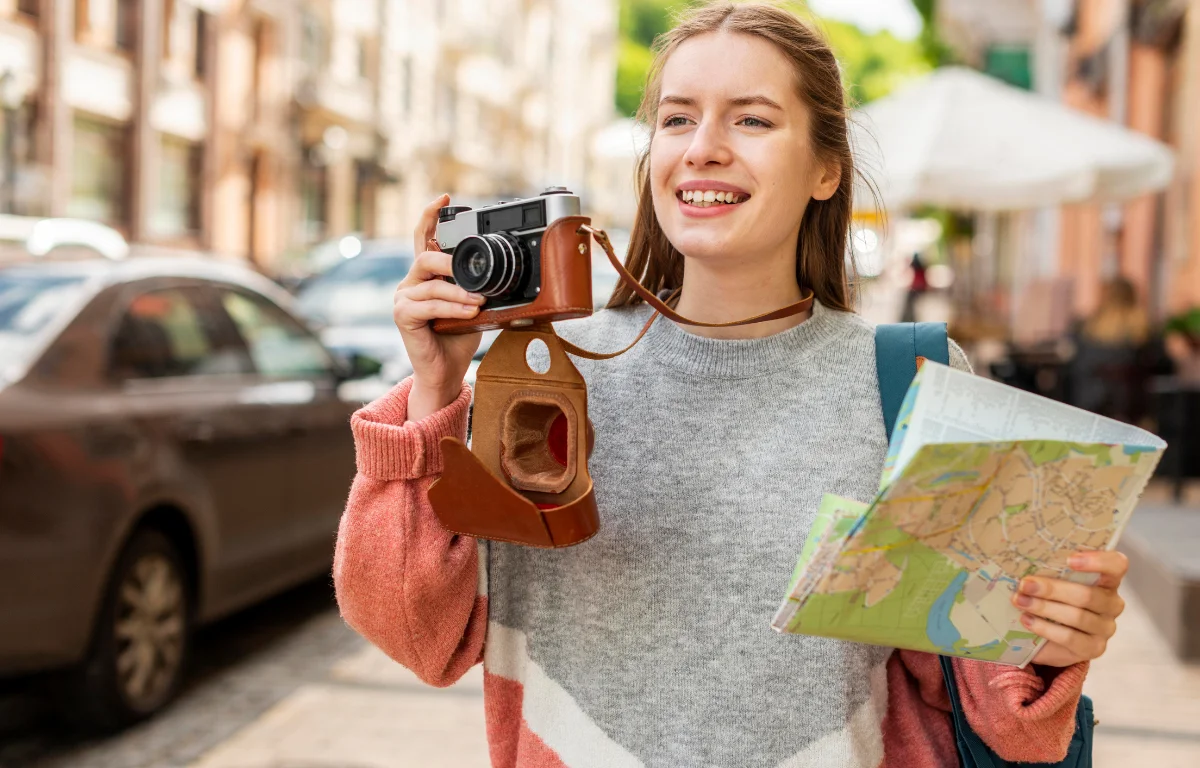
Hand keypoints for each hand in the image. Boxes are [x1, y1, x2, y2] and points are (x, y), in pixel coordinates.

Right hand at [394, 194, 486, 419]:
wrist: (446, 371)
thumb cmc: (459, 337)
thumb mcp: (474, 305)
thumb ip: (479, 286)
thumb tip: (507, 276)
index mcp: (427, 275)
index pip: (424, 238)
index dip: (431, 216)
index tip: (445, 199)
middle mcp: (412, 282)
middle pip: (426, 257)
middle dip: (452, 261)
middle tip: (477, 274)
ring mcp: (404, 298)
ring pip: (432, 283)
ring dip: (460, 292)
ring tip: (479, 301)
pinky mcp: (403, 315)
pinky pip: (429, 304)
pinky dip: (452, 307)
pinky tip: (468, 311)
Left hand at [1012, 550, 1127, 666]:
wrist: (1050, 638)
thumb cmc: (1054, 600)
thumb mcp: (1054, 582)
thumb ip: (1051, 571)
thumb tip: (1026, 563)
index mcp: (1107, 580)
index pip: (1116, 566)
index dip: (1098, 561)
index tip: (1069, 560)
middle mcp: (1112, 604)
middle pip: (1088, 595)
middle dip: (1053, 589)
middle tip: (1025, 584)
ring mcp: (1105, 628)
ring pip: (1077, 616)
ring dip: (1044, 607)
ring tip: (1020, 601)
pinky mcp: (1094, 649)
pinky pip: (1070, 638)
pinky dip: (1045, 628)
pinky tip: (1027, 620)